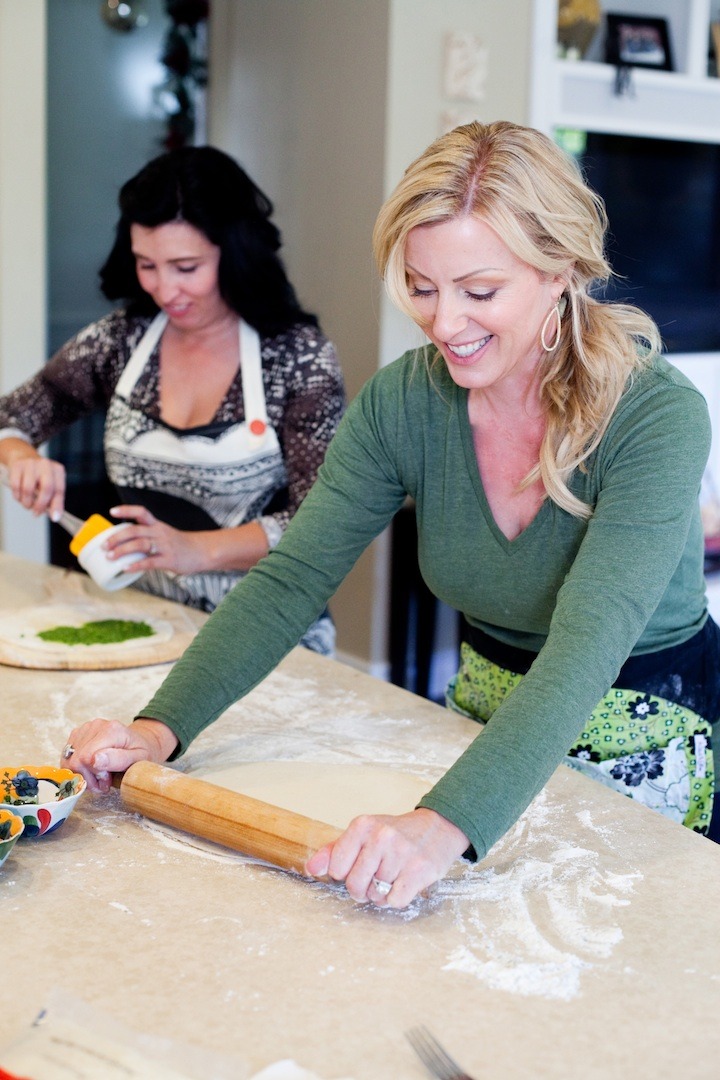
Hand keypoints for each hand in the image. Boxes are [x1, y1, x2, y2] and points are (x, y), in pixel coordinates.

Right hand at [3, 452, 65, 520]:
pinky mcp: (17, 465)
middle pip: (46, 488)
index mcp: (58, 470)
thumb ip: (53, 499)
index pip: (59, 490)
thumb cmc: (38, 475)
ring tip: (27, 505)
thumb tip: (55, 516)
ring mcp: (31, 463)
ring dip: (27, 502)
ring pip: (28, 489)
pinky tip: (19, 497)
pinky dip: (17, 496)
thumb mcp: (50, 483)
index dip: (57, 505)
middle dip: (41, 505)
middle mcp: (46, 465)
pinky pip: (16, 486)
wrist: (22, 456)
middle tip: (36, 513)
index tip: (54, 518)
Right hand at [60, 717, 178, 793]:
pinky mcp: (79, 733)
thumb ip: (118, 760)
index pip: (86, 758)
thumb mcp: (138, 760)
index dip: (94, 775)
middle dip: (88, 778)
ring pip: (69, 760)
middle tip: (103, 783)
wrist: (141, 743)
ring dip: (83, 774)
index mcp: (111, 730)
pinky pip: (68, 757)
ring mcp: (85, 728)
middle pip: (76, 760)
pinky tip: (92, 769)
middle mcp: (96, 725)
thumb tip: (94, 759)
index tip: (107, 781)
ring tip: (99, 777)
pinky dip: (78, 768)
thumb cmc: (141, 753)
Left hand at [105, 504, 206, 574]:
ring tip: (110, 557)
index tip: (112, 512)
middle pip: (134, 530)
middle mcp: (159, 533)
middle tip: (103, 546)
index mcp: (157, 525)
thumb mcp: (165, 535)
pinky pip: (149, 562)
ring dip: (122, 550)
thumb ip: (147, 538)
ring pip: (140, 545)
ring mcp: (164, 546)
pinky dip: (136, 565)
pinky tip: (125, 568)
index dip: (126, 510)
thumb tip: (124, 546)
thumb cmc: (180, 545)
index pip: (141, 512)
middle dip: (116, 538)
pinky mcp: (169, 560)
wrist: (203, 551)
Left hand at [305, 807, 469, 907]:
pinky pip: (395, 901)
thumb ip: (335, 851)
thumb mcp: (364, 834)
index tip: (356, 866)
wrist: (438, 828)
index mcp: (363, 825)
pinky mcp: (419, 870)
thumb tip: (311, 869)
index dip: (344, 874)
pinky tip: (404, 883)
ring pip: (376, 895)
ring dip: (381, 894)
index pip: (335, 867)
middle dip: (362, 890)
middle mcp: (381, 836)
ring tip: (392, 877)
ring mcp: (401, 852)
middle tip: (374, 879)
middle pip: (355, 885)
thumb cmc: (396, 835)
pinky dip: (397, 899)